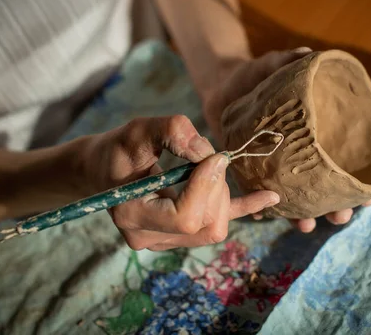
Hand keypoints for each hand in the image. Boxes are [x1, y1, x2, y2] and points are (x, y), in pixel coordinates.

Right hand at [78, 115, 279, 250]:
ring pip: (214, 227)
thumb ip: (173, 132)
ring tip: (211, 167)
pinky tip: (268, 198)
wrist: (101, 169)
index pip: (186, 217)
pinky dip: (244, 209)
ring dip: (222, 194)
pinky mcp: (180, 235)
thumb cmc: (117, 148)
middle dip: (217, 187)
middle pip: (206, 224)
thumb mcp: (138, 130)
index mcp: (133, 215)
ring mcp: (165, 241)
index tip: (214, 156)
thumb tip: (210, 154)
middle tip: (210, 156)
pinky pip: (217, 225)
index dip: (207, 186)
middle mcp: (149, 238)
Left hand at [202, 48, 370, 231]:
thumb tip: (307, 55)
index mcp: (318, 132)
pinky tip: (266, 217)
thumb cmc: (255, 75)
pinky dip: (264, 207)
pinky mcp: (253, 171)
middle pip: (324, 185)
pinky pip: (261, 194)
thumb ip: (287, 61)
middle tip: (340, 216)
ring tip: (307, 226)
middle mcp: (301, 154)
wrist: (223, 86)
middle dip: (335, 205)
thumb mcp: (272, 66)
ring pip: (297, 196)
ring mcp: (278, 165)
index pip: (346, 158)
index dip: (361, 178)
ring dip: (304, 214)